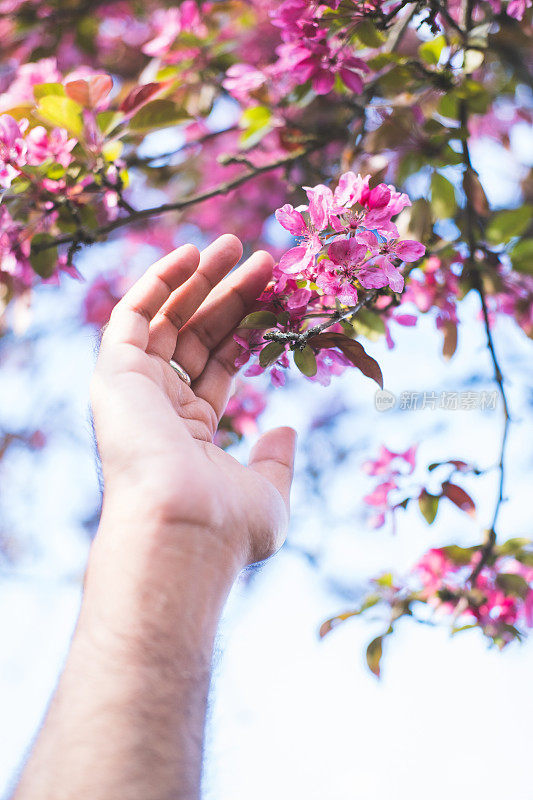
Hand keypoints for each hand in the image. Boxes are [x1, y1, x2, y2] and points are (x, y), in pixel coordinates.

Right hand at [91, 234, 295, 568]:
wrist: (184, 528)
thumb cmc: (229, 522)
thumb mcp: (268, 492)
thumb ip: (276, 459)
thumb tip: (286, 429)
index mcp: (192, 430)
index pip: (220, 365)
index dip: (248, 328)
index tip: (277, 296)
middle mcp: (162, 406)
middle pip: (198, 335)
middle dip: (230, 295)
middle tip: (264, 259)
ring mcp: (137, 389)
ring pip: (167, 319)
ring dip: (198, 279)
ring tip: (236, 243)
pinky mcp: (115, 373)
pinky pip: (132, 315)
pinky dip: (159, 282)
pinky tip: (192, 254)